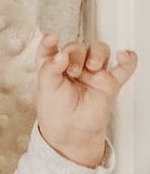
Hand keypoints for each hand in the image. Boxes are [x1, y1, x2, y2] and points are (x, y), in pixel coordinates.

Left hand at [35, 33, 136, 166]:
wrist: (72, 135)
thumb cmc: (56, 116)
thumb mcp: (45, 90)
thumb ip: (49, 69)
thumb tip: (59, 53)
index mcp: (53, 71)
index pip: (50, 50)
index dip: (50, 42)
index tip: (51, 38)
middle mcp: (73, 70)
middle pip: (78, 47)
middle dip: (76, 53)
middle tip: (72, 70)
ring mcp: (92, 75)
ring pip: (100, 50)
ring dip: (96, 53)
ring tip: (90, 68)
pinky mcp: (109, 83)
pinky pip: (125, 66)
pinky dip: (128, 59)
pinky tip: (122, 57)